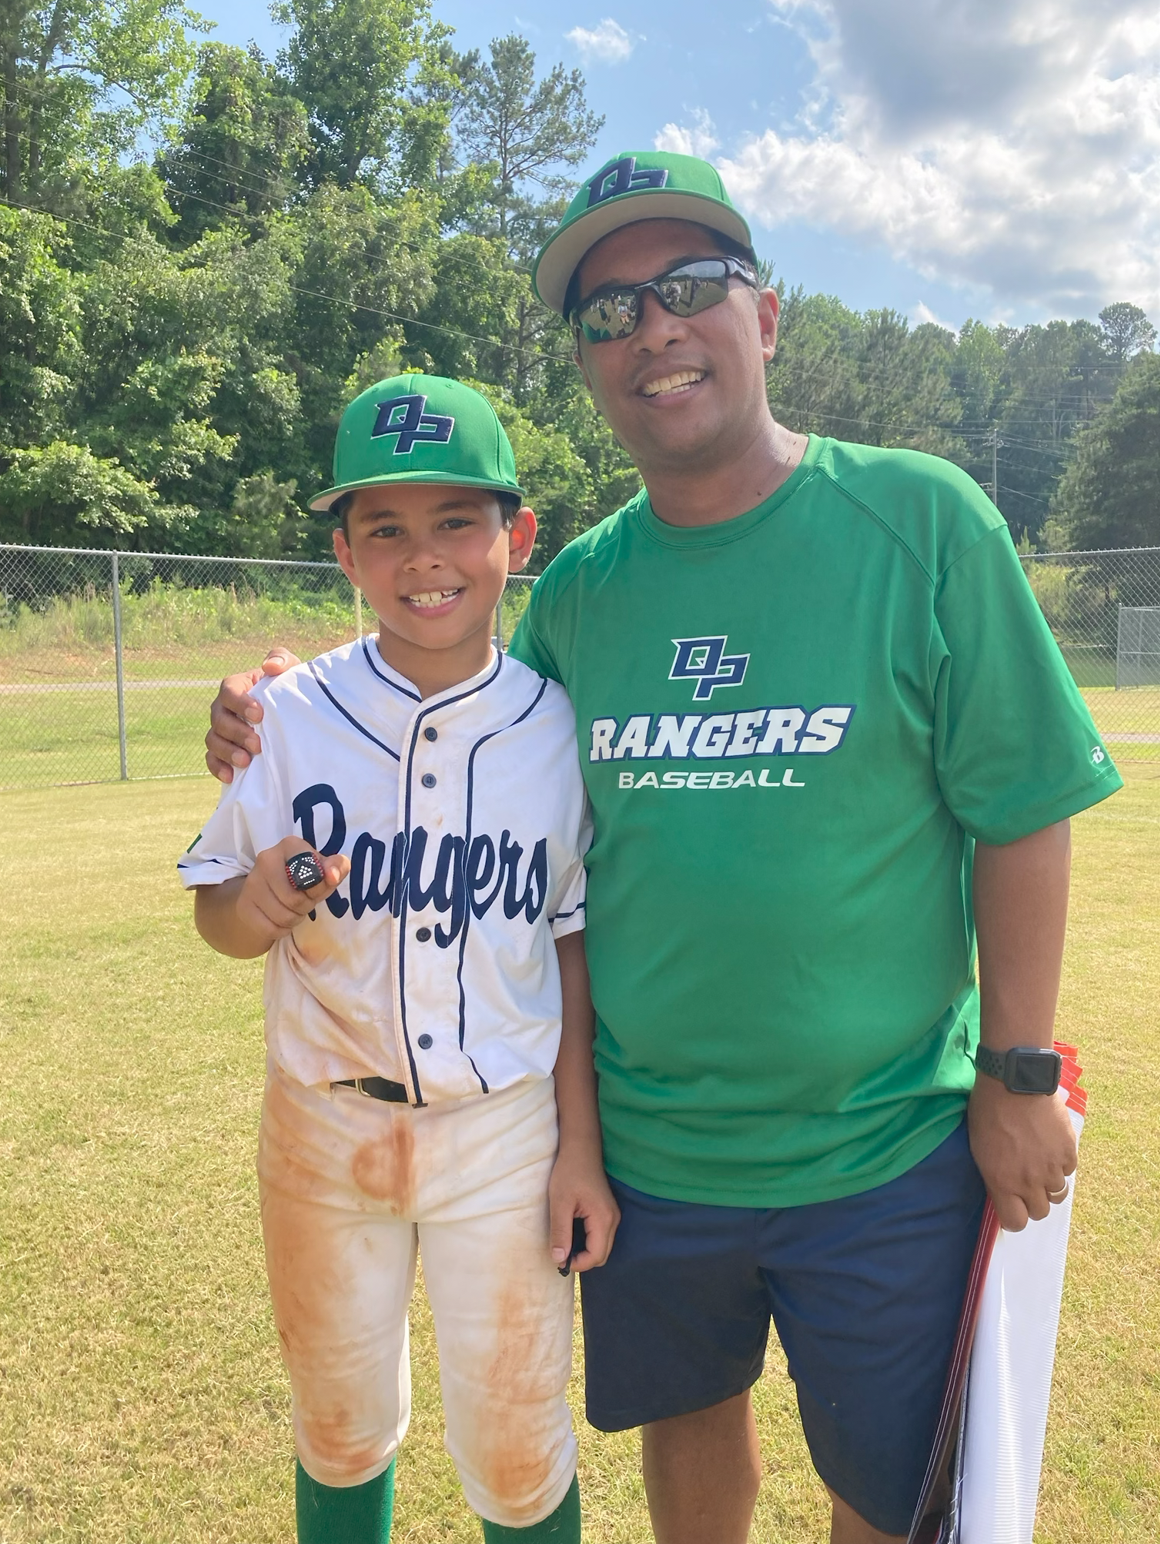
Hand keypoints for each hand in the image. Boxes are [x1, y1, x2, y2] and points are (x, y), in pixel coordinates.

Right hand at [205, 648, 301, 781]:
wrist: (292, 716)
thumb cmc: (289, 688)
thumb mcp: (291, 669)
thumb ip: (281, 660)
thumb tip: (270, 667)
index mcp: (236, 687)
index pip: (229, 691)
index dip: (240, 703)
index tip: (259, 715)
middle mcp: (224, 709)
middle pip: (219, 719)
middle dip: (236, 732)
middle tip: (257, 745)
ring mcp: (221, 731)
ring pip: (213, 740)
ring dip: (227, 752)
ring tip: (246, 761)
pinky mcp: (223, 751)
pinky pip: (211, 760)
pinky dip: (218, 768)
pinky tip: (231, 777)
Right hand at [237, 836, 350, 951]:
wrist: (265, 893)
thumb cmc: (302, 880)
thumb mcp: (323, 872)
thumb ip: (337, 868)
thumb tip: (333, 875)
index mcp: (289, 846)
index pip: (311, 872)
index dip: (319, 886)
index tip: (316, 887)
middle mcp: (266, 859)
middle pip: (295, 899)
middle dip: (306, 905)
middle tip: (304, 901)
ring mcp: (251, 883)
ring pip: (284, 916)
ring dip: (294, 919)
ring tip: (293, 910)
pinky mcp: (243, 906)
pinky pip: (271, 929)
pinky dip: (281, 930)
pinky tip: (279, 919)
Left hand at [548, 1140, 619, 1272]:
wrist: (581, 1149)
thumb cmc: (569, 1173)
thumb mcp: (560, 1203)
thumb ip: (560, 1232)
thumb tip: (558, 1260)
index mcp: (603, 1219)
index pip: (596, 1256)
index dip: (578, 1264)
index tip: (558, 1260)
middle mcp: (613, 1220)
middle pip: (602, 1255)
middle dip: (582, 1260)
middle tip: (560, 1254)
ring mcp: (613, 1215)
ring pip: (602, 1246)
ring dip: (585, 1251)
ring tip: (565, 1243)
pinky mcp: (608, 1211)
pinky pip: (601, 1236)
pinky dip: (588, 1241)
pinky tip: (573, 1232)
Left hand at [968, 1077, 1077, 1230]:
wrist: (1014, 1083)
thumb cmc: (988, 1110)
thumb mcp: (980, 1148)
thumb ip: (994, 1175)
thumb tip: (1003, 1190)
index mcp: (1002, 1182)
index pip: (1015, 1223)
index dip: (1014, 1218)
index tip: (1012, 1207)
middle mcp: (1029, 1181)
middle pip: (1040, 1212)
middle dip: (1033, 1202)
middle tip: (1027, 1184)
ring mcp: (1052, 1168)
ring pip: (1058, 1194)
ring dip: (1049, 1184)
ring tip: (1040, 1165)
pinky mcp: (1069, 1152)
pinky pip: (1069, 1171)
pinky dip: (1062, 1164)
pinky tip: (1051, 1148)